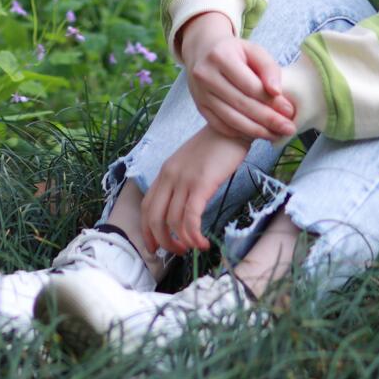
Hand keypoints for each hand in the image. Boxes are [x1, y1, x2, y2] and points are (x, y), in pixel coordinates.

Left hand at [141, 125, 252, 255]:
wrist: (232, 127)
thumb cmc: (216, 146)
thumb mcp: (190, 163)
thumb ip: (182, 181)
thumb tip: (183, 209)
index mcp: (165, 172)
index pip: (146, 206)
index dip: (147, 230)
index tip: (154, 246)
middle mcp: (169, 176)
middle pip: (154, 217)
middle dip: (163, 241)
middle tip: (177, 252)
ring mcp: (184, 180)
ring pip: (172, 221)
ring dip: (182, 241)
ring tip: (194, 248)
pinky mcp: (201, 184)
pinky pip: (191, 217)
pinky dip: (194, 235)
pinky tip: (203, 243)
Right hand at [180, 15, 295, 140]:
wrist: (203, 51)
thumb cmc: (234, 51)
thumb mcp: (253, 50)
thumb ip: (269, 68)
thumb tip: (276, 92)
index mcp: (221, 57)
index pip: (250, 85)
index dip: (271, 101)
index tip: (289, 111)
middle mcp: (206, 75)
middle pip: (241, 104)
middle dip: (268, 119)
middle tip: (288, 128)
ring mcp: (200, 93)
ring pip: (231, 118)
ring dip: (256, 131)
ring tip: (276, 134)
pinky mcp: (199, 106)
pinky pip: (220, 125)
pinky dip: (240, 133)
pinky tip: (257, 134)